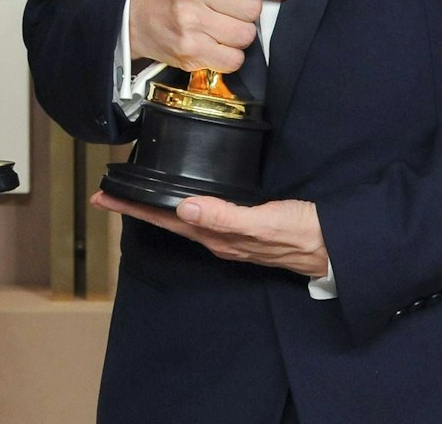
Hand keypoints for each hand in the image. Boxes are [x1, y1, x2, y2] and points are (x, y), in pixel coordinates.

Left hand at [91, 191, 328, 277]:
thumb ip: (224, 216)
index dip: (133, 208)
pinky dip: (182, 206)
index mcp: (217, 237)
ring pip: (182, 219)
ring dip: (156, 207)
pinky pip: (202, 216)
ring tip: (134, 195)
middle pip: (167, 220)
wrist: (337, 248)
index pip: (165, 220)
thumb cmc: (304, 234)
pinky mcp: (242, 226)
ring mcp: (229, 234)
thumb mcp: (264, 222)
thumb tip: (183, 209)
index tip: (104, 197)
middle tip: (107, 193)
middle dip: (136, 206)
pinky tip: (181, 200)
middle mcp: (218, 238)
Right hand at [128, 0, 286, 71]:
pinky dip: (229, 54)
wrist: (131, 12)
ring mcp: (189, 22)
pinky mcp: (189, 50)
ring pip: (247, 35)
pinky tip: (212, 42)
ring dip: (237, 33)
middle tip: (225, 6)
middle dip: (245, 9)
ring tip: (217, 24)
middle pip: (253, 7)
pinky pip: (235, 59)